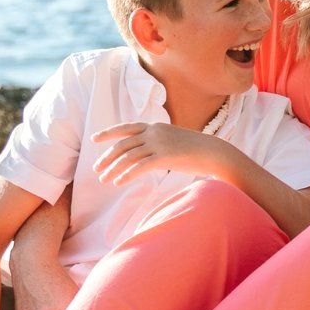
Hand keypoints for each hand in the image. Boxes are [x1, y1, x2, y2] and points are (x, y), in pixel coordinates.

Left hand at [91, 122, 221, 185]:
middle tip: (96, 169)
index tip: (94, 139)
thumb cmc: (195, 150)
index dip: (109, 133)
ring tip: (104, 179)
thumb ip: (157, 142)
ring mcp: (160, 144)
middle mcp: (154, 133)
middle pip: (123, 144)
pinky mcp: (165, 157)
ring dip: (113, 169)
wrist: (214, 152)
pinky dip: (126, 175)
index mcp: (155, 127)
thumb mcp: (173, 140)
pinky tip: (118, 182)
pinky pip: (140, 167)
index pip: (126, 128)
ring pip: (128, 157)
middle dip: (107, 157)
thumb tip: (144, 153)